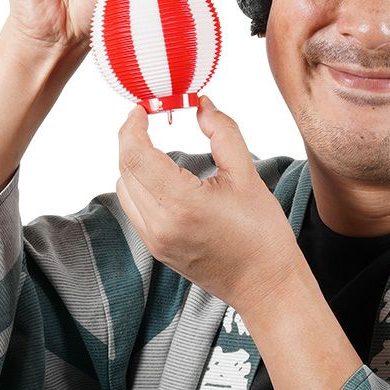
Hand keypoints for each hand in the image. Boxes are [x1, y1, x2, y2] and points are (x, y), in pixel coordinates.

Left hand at [115, 97, 299, 314]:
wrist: (265, 284)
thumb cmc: (262, 235)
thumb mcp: (247, 175)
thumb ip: (222, 133)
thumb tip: (203, 105)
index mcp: (181, 204)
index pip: (136, 155)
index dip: (133, 126)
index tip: (142, 109)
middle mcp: (160, 225)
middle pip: (125, 169)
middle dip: (131, 139)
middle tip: (147, 119)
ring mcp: (155, 240)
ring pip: (124, 189)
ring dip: (132, 163)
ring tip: (154, 146)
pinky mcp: (157, 249)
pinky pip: (134, 208)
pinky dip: (139, 185)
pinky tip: (161, 176)